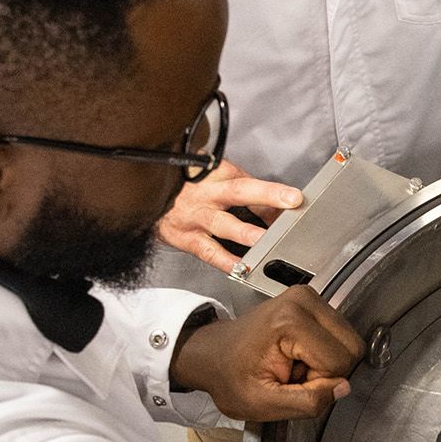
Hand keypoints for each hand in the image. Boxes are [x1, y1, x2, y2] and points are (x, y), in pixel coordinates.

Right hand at [156, 160, 303, 270]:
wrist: (146, 195)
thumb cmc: (185, 186)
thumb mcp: (215, 178)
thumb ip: (247, 192)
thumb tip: (278, 212)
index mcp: (215, 174)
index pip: (247, 180)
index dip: (271, 189)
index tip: (294, 196)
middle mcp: (205, 193)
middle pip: (237, 192)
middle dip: (265, 197)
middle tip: (289, 204)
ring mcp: (194, 216)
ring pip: (221, 223)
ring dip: (245, 232)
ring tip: (263, 239)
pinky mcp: (185, 238)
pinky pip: (208, 251)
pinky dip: (225, 260)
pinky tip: (242, 266)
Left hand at [169, 286, 365, 421]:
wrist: (212, 354)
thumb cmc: (230, 377)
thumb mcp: (262, 404)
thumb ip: (307, 402)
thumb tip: (342, 388)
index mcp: (290, 322)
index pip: (339, 362)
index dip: (319, 382)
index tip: (290, 382)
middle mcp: (303, 300)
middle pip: (351, 347)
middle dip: (328, 370)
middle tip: (294, 375)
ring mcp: (309, 296)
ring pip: (348, 341)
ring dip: (326, 360)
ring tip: (293, 365)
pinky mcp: (312, 300)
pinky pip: (338, 333)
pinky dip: (323, 350)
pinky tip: (297, 354)